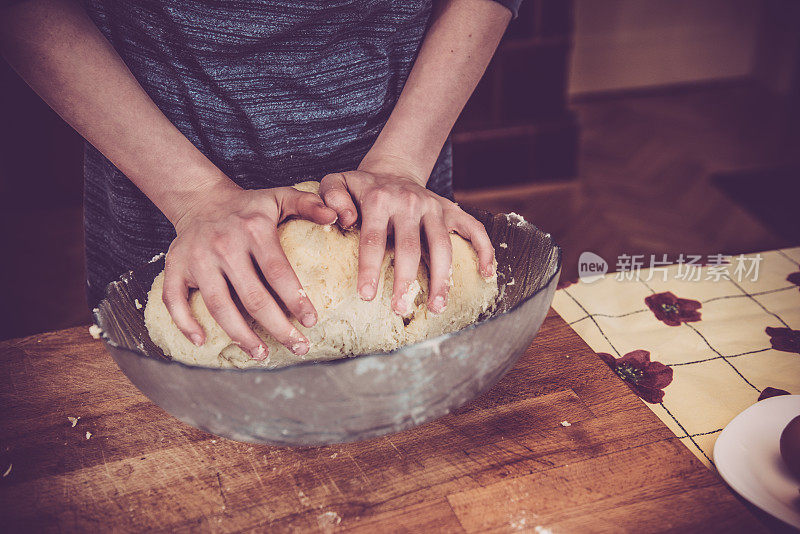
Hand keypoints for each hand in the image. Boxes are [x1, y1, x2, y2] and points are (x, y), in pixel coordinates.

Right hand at [163, 184, 336, 359]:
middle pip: (252, 297)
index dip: (296, 300)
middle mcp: (224, 245)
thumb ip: (308, 203)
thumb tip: (335, 215)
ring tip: (261, 354)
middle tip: (298, 347)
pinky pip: (174, 300)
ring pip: (219, 306)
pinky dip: (186, 323)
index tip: (311, 322)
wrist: (201, 199)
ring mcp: (197, 258)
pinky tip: (201, 341)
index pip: (278, 272)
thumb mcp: (280, 197)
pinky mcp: (174, 266)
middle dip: (277, 327)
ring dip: (241, 336)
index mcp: (253, 229)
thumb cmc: (248, 207)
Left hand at [318, 163, 493, 315]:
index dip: (371, 268)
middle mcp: (410, 202)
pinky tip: (486, 274)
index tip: (368, 296)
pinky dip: (484, 250)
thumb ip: (330, 198)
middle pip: (411, 247)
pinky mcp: (452, 211)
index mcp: (379, 199)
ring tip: (436, 307)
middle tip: (400, 309)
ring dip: (442, 279)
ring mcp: (434, 207)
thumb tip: (343, 220)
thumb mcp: (336, 183)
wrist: (392, 170)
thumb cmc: (360, 187)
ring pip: (443, 246)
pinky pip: (474, 229)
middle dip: (406, 281)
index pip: (374, 238)